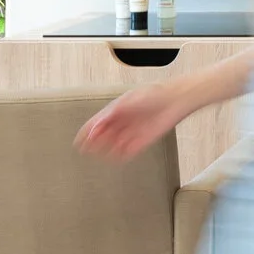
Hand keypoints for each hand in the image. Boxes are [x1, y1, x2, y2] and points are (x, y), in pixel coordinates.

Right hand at [75, 82, 196, 160]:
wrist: (175, 100)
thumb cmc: (152, 95)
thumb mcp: (127, 102)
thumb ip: (110, 115)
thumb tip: (95, 127)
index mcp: (116, 111)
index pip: (96, 123)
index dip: (87, 132)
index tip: (78, 141)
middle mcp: (123, 123)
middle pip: (103, 136)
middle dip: (94, 143)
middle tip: (86, 150)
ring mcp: (132, 132)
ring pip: (114, 145)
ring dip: (106, 151)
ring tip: (99, 155)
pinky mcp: (143, 141)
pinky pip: (128, 152)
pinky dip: (121, 155)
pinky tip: (115, 158)